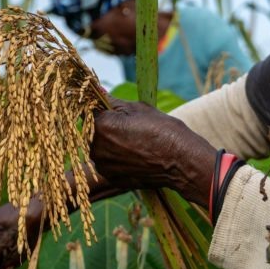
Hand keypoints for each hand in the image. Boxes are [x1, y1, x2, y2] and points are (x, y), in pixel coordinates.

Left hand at [91, 98, 216, 205]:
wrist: (180, 161)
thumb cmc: (162, 130)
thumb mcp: (137, 108)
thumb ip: (112, 101)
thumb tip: (96, 90)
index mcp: (100, 125)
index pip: (89, 110)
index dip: (101, 108)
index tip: (114, 110)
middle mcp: (95, 147)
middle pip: (93, 131)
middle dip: (106, 127)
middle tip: (130, 127)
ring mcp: (103, 165)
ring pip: (100, 148)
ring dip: (111, 144)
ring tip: (135, 143)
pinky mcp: (111, 178)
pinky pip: (108, 163)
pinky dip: (117, 159)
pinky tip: (136, 155)